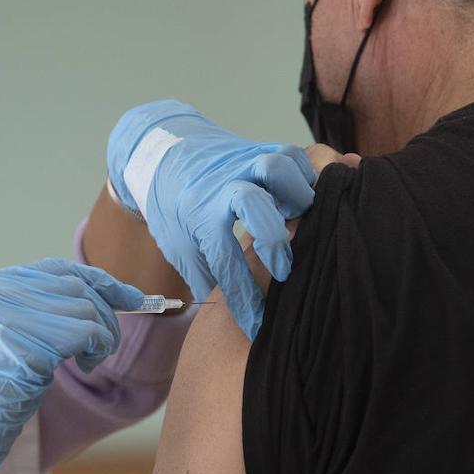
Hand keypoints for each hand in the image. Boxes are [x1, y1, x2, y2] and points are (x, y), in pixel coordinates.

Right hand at [0, 258, 143, 473]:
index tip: (129, 296)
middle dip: (106, 312)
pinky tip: (87, 365)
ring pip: (87, 308)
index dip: (97, 280)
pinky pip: (87, 332)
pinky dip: (99, 348)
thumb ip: (45, 306)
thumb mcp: (11, 332)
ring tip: (91, 359)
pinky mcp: (27, 344)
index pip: (57, 268)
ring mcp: (9, 317)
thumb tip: (109, 292)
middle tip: (106, 343)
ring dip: (104, 335)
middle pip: (76, 286)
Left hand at [107, 99, 317, 338]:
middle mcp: (223, 185)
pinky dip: (310, 176)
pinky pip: (296, 155)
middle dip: (273, 239)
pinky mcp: (263, 149)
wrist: (164, 154)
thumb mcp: (177, 246)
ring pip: (280, 166)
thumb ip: (205, 276)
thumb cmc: (174, 209)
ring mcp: (244, 162)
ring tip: (304, 221)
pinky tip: (308, 198)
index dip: (243, 297)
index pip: (223, 260)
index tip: (257, 324)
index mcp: (198, 215)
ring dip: (300, 195)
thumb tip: (234, 316)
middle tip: (283, 269)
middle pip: (252, 201)